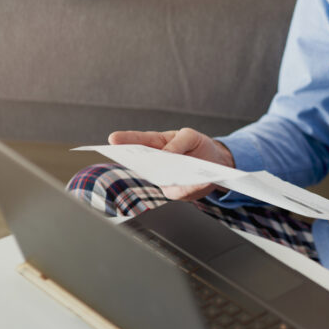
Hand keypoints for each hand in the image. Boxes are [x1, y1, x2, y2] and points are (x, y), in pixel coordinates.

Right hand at [108, 128, 234, 200]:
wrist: (215, 162)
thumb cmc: (198, 146)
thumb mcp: (191, 136)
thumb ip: (178, 142)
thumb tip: (167, 153)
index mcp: (157, 144)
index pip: (138, 141)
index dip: (125, 140)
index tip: (113, 138)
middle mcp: (156, 163)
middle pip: (143, 163)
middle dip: (138, 162)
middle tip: (137, 159)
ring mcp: (164, 179)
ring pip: (160, 180)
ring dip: (165, 176)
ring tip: (173, 168)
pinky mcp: (177, 192)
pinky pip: (180, 192)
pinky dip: (188, 186)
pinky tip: (196, 181)